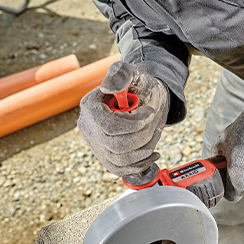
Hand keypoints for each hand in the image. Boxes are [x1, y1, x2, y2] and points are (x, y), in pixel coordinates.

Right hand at [78, 62, 169, 180]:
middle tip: (153, 123)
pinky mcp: (106, 157)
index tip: (150, 113)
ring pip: (121, 159)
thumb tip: (108, 88)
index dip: (133, 124)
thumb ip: (121, 74)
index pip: (108, 126)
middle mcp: (89, 127)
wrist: (146, 99)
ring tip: (154, 132)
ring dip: (144, 147)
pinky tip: (152, 153)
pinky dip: (140, 164)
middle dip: (142, 135)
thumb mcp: (134, 74)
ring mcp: (96, 144)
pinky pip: (121, 169)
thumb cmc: (140, 85)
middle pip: (115, 146)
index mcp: (90, 107)